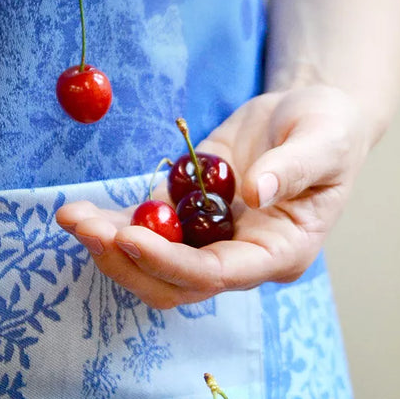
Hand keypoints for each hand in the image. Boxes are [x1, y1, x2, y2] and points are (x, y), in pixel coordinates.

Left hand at [56, 84, 374, 308]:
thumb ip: (292, 168)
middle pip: (175, 283)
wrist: (312, 115)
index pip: (218, 274)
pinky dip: (113, 223)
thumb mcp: (323, 140)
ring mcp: (210, 238)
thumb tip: (252, 195)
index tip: (129, 238)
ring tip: (70, 216)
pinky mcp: (188, 214)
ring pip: (152, 263)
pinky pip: (145, 228)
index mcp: (279, 252)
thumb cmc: (329, 129)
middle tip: (84, 227)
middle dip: (126, 261)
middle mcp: (240, 257)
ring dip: (109, 246)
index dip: (171, 262)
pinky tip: (81, 210)